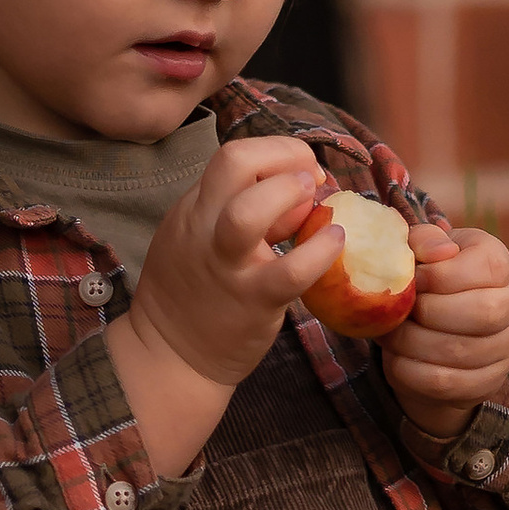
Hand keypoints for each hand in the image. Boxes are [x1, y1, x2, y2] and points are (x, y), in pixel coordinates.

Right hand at [107, 138, 342, 477]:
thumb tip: (301, 191)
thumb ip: (241, 211)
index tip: (300, 171)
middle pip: (234, 161)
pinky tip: (336, 241)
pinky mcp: (253, 301)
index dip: (275, 152)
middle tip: (311, 179)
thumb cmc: (195, 294)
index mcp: (194, 208)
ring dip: (291, 194)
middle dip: (284, 156)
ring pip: (248, 212)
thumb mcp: (200, 239)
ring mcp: (227, 266)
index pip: (232, 155)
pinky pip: (291, 271)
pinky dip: (321, 250)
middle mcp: (204, 229)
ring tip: (317, 201)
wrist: (172, 358)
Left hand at [380, 222, 508, 442]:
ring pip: (462, 353)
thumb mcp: (425, 251)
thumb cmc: (431, 278)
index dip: (441, 275)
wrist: (442, 326)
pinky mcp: (488, 381)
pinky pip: (448, 384)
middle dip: (430, 313)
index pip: (487, 268)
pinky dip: (412, 373)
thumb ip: (424, 240)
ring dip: (413, 345)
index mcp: (501, 263)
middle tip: (400, 312)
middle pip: (484, 313)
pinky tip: (398, 359)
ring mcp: (507, 347)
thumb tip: (439, 251)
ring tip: (391, 335)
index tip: (412, 279)